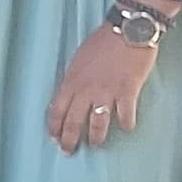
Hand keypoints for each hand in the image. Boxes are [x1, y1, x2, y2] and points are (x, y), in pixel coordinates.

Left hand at [46, 22, 154, 154]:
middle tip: (69, 151)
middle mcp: (86, 90)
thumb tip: (70, 95)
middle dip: (69, 140)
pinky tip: (126, 127)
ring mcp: (107, 92)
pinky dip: (126, 124)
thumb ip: (73, 79)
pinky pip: (125, 115)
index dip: (54, 127)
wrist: (127, 30)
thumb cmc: (102, 42)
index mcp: (71, 81)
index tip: (54, 138)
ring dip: (96, 137)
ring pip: (97, 124)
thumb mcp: (78, 60)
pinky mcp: (127, 91)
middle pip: (73, 122)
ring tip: (96, 143)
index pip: (56, 110)